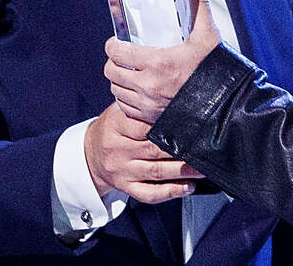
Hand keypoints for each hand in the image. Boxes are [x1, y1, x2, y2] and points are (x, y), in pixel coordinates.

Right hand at [83, 100, 203, 202]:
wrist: (89, 154)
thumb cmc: (112, 129)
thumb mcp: (118, 111)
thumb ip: (139, 107)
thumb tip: (172, 99)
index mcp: (115, 126)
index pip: (143, 126)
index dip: (167, 125)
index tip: (189, 124)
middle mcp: (118, 150)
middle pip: (153, 150)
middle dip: (181, 149)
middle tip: (203, 146)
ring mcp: (122, 171)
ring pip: (155, 172)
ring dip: (182, 171)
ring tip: (202, 168)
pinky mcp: (127, 187)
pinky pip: (149, 193)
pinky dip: (170, 192)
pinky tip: (188, 187)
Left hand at [104, 0, 222, 123]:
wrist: (227, 107)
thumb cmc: (217, 72)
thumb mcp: (208, 36)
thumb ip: (198, 4)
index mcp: (157, 63)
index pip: (117, 53)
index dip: (113, 45)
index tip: (117, 42)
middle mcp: (148, 86)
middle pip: (111, 72)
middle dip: (113, 62)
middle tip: (122, 57)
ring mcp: (148, 105)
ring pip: (116, 91)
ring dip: (119, 81)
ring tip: (129, 73)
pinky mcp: (151, 119)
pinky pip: (126, 108)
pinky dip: (126, 99)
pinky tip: (137, 91)